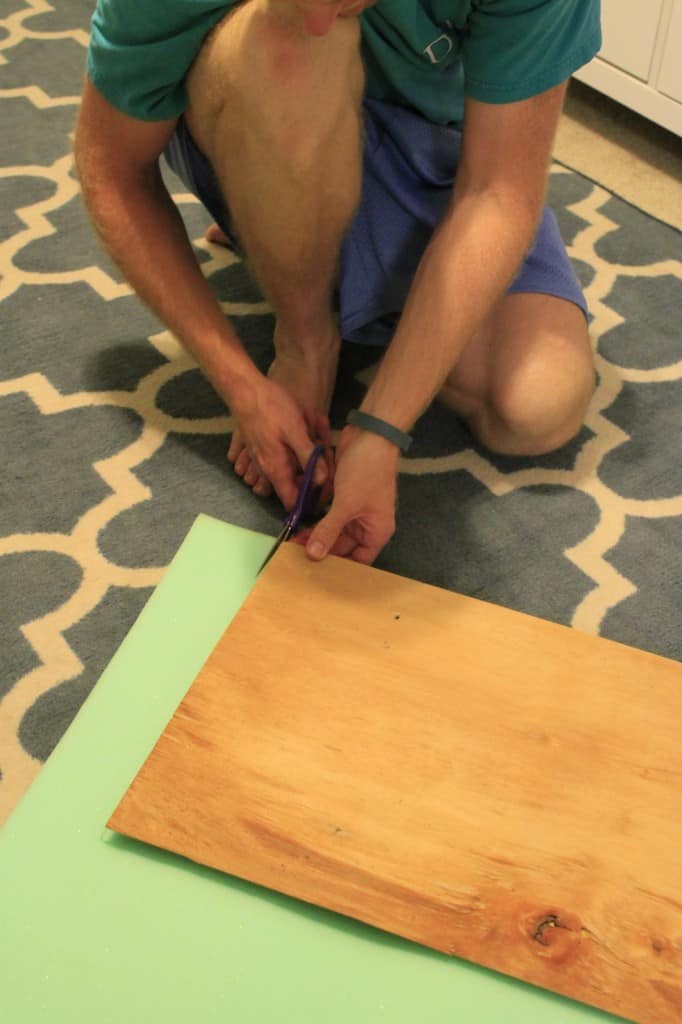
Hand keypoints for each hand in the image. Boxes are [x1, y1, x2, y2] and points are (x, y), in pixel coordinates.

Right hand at [229, 374, 327, 508]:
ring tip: (314, 444)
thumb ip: (309, 457)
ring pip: (283, 475)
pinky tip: (301, 439)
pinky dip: (290, 457)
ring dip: (300, 466)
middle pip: (289, 489)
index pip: (291, 503)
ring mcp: (260, 460)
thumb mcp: (296, 431)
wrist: (245, 390)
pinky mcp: (258, 450)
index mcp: (276, 470)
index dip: (308, 501)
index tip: (323, 489)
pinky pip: (276, 463)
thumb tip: (323, 481)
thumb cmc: (271, 408)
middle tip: (323, 459)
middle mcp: (265, 470)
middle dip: (307, 480)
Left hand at [300, 427, 398, 564]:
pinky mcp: (344, 498)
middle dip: (322, 550)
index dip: (339, 567)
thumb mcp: (346, 505)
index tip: (316, 571)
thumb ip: (328, 531)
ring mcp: (355, 511)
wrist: (370, 436)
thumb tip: (314, 555)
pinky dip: (317, 520)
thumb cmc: (367, 473)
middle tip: (296, 554)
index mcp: (377, 532)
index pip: (359, 561)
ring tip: (294, 540)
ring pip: (333, 531)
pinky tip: (300, 525)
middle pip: (343, 547)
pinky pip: (329, 516)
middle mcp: (367, 525)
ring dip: (317, 535)